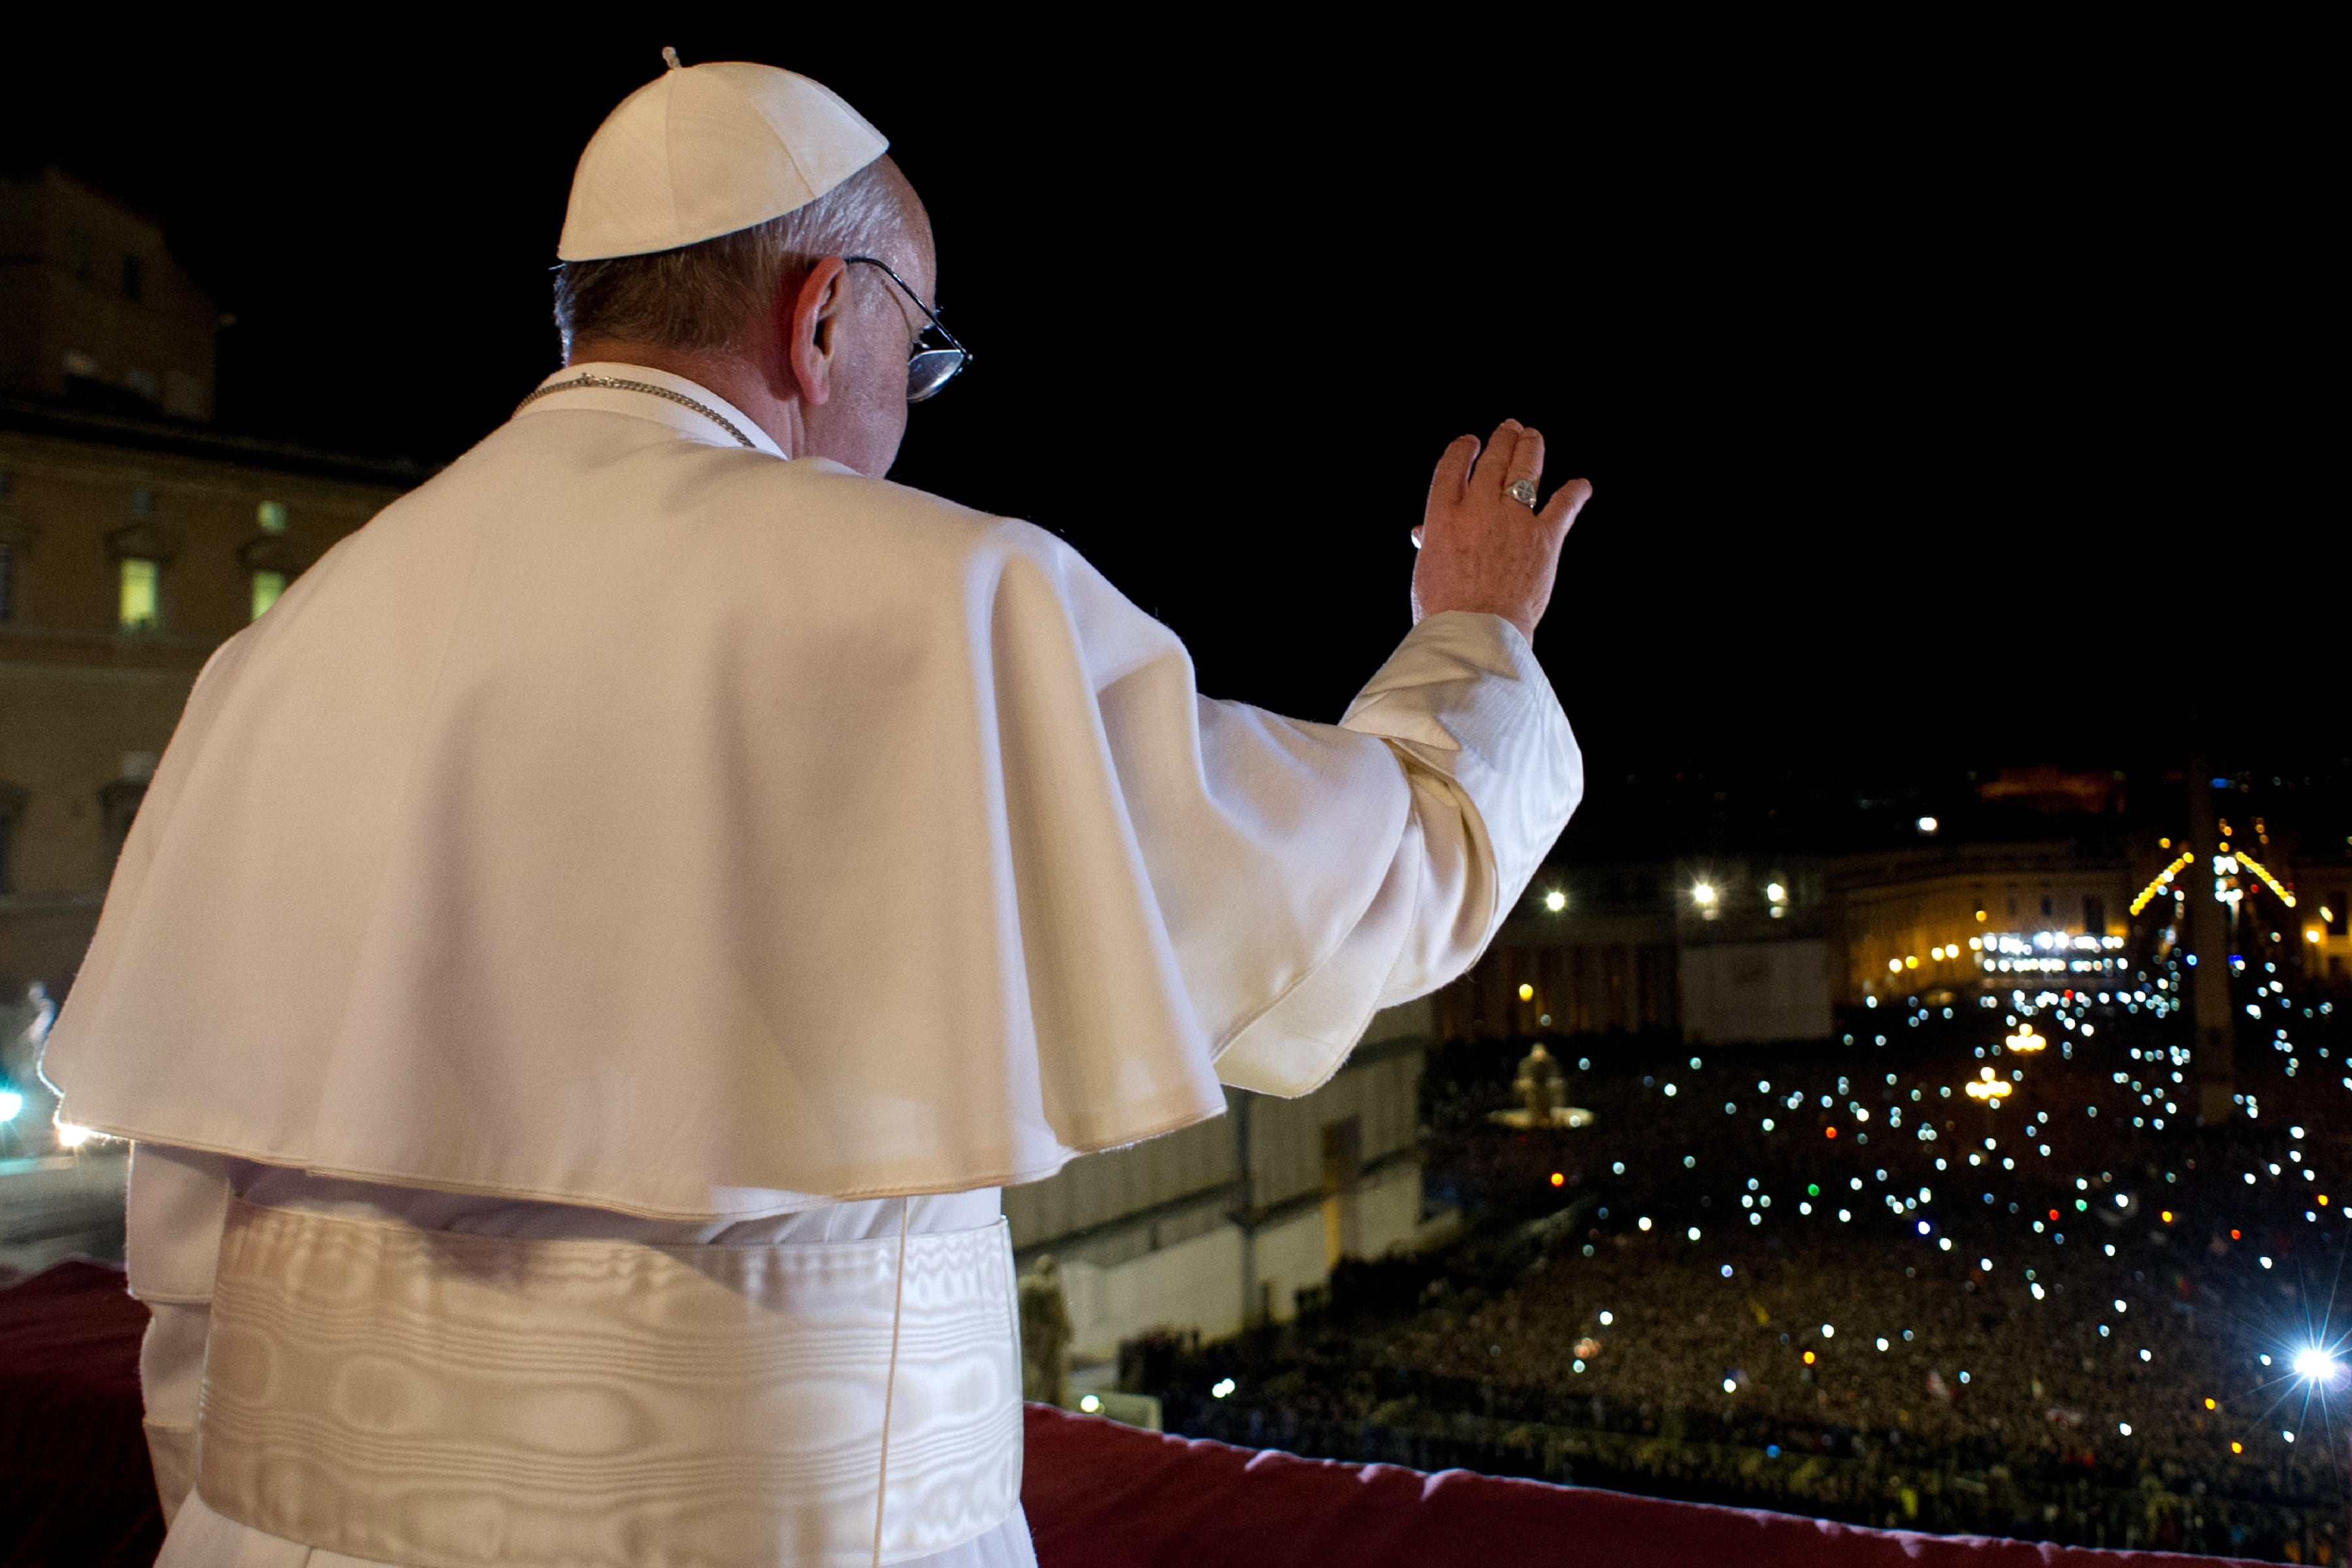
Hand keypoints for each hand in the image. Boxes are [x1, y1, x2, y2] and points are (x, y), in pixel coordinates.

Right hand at [1410, 420, 1589, 642]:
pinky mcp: (1545, 539)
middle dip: (1502, 441)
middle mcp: (1478, 510)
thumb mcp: (1426, 572)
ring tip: (1532, 437)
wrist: (1476, 633)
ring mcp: (1513, 521)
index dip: (1463, 450)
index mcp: (1443, 517)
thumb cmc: (1444, 611)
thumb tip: (1421, 531)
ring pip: (1524, 471)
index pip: (1452, 468)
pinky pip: (1563, 506)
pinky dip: (1574, 493)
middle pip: (1492, 462)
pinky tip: (1581, 486)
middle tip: (1509, 429)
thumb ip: (1430, 543)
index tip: (1469, 443)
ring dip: (1530, 449)